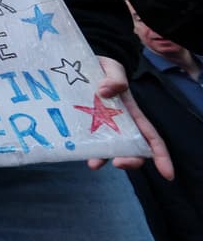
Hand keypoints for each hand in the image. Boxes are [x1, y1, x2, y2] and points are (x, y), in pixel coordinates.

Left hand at [87, 56, 173, 178]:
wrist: (73, 66)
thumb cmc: (99, 68)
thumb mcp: (111, 67)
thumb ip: (115, 77)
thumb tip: (107, 91)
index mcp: (129, 111)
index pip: (149, 135)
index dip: (160, 154)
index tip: (167, 174)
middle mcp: (117, 123)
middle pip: (132, 148)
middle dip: (131, 160)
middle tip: (119, 162)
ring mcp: (98, 125)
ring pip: (107, 149)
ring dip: (104, 158)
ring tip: (94, 163)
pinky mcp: (80, 124)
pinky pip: (84, 140)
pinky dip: (83, 149)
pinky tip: (77, 152)